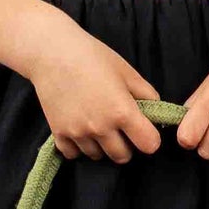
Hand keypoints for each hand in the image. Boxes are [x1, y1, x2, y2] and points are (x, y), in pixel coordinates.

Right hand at [27, 22, 162, 162]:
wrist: (52, 52)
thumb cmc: (92, 57)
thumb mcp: (127, 72)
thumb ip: (147, 94)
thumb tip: (156, 112)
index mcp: (123, 112)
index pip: (149, 145)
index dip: (150, 139)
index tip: (144, 130)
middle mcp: (101, 127)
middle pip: (123, 156)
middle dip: (126, 145)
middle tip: (121, 129)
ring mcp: (78, 133)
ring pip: (98, 156)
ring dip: (102, 146)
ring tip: (98, 125)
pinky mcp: (59, 133)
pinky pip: (73, 154)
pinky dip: (78, 147)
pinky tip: (81, 130)